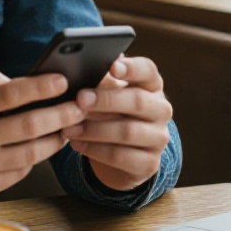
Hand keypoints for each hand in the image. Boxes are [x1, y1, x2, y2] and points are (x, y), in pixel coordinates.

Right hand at [0, 64, 86, 206]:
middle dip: (62, 113)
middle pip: (30, 125)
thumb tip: (17, 78)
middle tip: (81, 105)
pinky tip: (40, 148)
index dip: (42, 86)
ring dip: (56, 139)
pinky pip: (19, 172)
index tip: (63, 81)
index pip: (12, 93)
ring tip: (69, 127)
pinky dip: (34, 159)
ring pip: (31, 153)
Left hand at [61, 56, 172, 192]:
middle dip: (106, 100)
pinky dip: (95, 150)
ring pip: (127, 131)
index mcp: (152, 85)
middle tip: (80, 99)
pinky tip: (77, 144)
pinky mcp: (149, 163)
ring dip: (94, 129)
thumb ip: (100, 82)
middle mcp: (161, 109)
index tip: (112, 67)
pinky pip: (120, 157)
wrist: (119, 154)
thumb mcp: (107, 95)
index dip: (132, 68)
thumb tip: (80, 69)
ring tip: (69, 127)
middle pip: (137, 101)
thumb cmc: (110, 114)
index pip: (148, 70)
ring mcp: (158, 138)